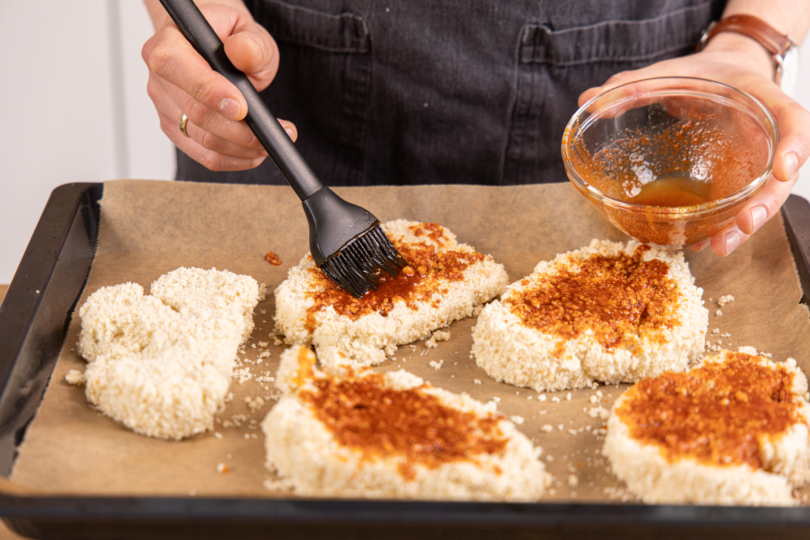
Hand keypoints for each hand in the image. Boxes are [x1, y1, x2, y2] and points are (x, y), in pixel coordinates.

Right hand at [142, 2, 296, 170]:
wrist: (213, 44)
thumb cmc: (228, 35)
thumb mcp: (247, 29)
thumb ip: (250, 42)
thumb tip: (242, 52)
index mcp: (168, 43)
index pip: (178, 70)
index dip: (210, 93)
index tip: (243, 109)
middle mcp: (159, 78)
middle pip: (196, 114)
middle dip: (241, 130)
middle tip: (278, 132)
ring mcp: (165, 108)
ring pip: (203, 141)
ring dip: (243, 149)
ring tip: (271, 142)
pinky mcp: (176, 130)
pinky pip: (205, 156)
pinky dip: (235, 159)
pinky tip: (255, 152)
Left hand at [578, 33, 809, 256]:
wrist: (719, 74)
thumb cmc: (702, 72)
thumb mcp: (670, 70)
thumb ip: (633, 83)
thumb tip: (587, 99)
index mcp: (761, 99)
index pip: (794, 120)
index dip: (795, 145)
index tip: (782, 170)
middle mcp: (766, 133)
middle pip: (780, 174)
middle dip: (765, 203)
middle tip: (741, 225)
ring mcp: (754, 159)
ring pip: (760, 197)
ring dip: (743, 226)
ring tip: (718, 246)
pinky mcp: (737, 176)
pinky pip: (736, 203)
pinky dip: (721, 224)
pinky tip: (701, 242)